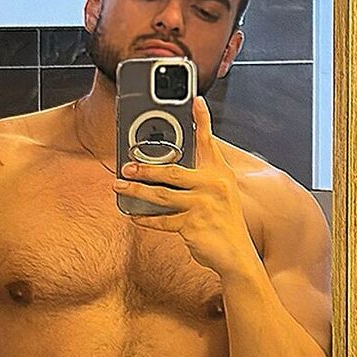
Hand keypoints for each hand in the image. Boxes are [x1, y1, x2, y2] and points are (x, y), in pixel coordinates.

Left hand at [112, 97, 258, 276]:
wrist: (237, 255)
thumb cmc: (225, 223)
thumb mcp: (221, 195)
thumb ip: (201, 180)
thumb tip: (167, 170)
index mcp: (220, 174)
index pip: (209, 143)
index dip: (202, 120)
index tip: (195, 101)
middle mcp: (213, 185)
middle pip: (172, 171)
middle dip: (145, 169)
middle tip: (126, 166)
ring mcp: (203, 204)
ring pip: (160, 194)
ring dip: (136, 190)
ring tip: (120, 186)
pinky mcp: (193, 224)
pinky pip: (162, 219)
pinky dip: (145, 218)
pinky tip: (134, 215)